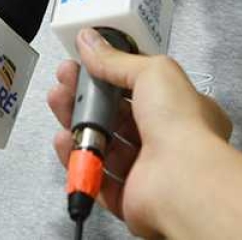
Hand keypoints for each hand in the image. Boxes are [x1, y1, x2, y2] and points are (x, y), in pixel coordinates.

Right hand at [47, 28, 231, 236]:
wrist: (181, 180)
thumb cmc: (182, 125)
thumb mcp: (152, 71)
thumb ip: (116, 59)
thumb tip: (90, 42)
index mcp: (183, 110)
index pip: (140, 88)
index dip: (110, 74)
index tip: (86, 63)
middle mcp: (167, 141)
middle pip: (116, 115)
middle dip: (86, 96)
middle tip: (65, 81)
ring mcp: (147, 171)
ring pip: (103, 144)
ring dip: (77, 123)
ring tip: (59, 102)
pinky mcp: (129, 198)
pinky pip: (95, 176)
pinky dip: (76, 158)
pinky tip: (64, 139)